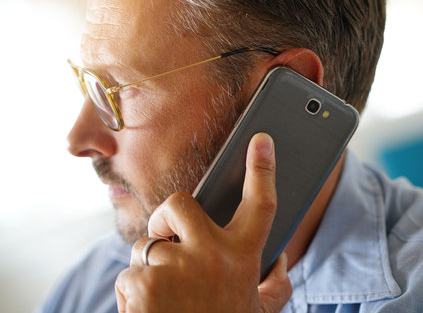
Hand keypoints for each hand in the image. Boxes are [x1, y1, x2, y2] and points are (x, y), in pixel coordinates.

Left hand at [115, 133, 291, 312]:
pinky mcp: (143, 284)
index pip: (261, 203)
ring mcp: (175, 267)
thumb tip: (281, 261)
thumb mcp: (257, 312)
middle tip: (169, 239)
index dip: (262, 168)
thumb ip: (273, 286)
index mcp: (243, 257)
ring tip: (165, 299)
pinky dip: (134, 294)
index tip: (261, 139)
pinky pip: (128, 274)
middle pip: (179, 204)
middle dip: (167, 219)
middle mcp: (212, 256)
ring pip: (146, 246)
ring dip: (150, 269)